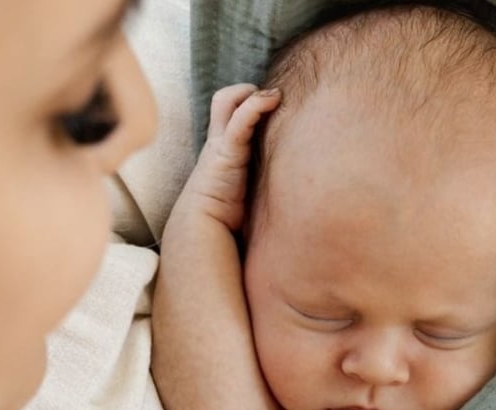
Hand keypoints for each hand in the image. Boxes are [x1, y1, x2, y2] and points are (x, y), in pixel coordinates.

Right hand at [185, 83, 280, 230]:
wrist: (204, 230)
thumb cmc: (225, 218)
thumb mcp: (246, 194)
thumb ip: (261, 183)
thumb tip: (292, 192)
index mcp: (222, 152)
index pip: (231, 115)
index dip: (248, 105)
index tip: (275, 108)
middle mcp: (219, 143)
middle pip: (224, 102)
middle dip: (246, 92)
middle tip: (273, 96)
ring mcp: (220, 145)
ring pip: (227, 103)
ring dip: (251, 93)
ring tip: (277, 96)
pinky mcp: (224, 152)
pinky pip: (239, 120)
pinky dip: (255, 104)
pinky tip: (274, 99)